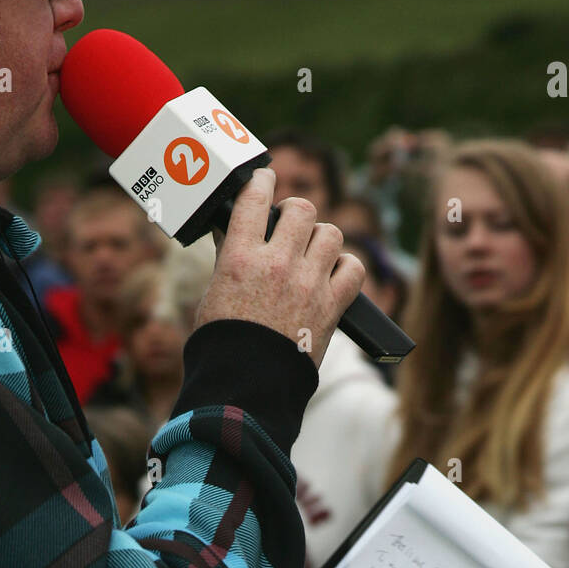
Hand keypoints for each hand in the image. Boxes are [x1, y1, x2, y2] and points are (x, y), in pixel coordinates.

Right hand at [195, 167, 364, 366]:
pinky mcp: (331, 307)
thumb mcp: (214, 293)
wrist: (247, 387)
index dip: (261, 182)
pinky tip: (333, 274)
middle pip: (302, 209)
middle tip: (292, 224)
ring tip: (312, 253)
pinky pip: (353, 269)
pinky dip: (346, 268)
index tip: (264, 180)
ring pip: (330, 234)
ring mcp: (309, 285)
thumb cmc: (223, 344)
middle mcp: (278, 264)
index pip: (255, 198)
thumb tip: (234, 230)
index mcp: (241, 257)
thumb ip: (230, 258)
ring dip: (322, 239)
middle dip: (297, 213)